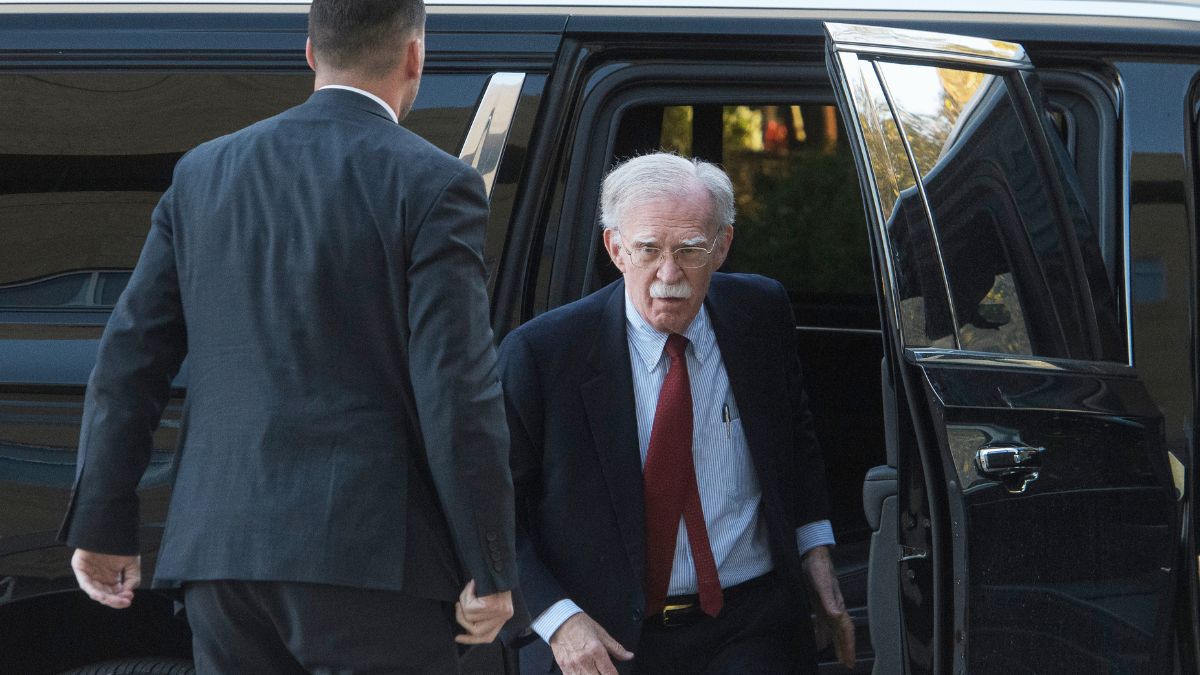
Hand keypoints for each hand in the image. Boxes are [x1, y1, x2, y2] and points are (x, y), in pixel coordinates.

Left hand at [71, 549, 139, 608]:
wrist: (112, 527)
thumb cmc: (121, 543)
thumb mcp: (133, 562)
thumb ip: (133, 578)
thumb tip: (128, 592)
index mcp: (111, 577)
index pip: (115, 593)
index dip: (121, 598)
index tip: (130, 598)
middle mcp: (100, 577)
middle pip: (105, 595)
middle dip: (115, 600)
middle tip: (125, 600)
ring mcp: (90, 574)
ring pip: (95, 591)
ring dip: (105, 598)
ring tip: (115, 599)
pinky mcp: (80, 568)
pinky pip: (85, 583)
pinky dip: (93, 590)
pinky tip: (100, 595)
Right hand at [454, 579, 512, 644]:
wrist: (499, 562)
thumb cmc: (494, 577)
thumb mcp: (491, 596)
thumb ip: (482, 611)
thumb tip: (465, 619)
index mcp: (504, 616)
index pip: (488, 637)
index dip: (471, 640)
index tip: (458, 637)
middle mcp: (504, 615)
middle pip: (476, 631)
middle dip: (462, 619)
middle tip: (458, 605)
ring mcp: (500, 611)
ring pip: (470, 617)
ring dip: (463, 602)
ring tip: (468, 589)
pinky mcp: (493, 605)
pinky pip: (470, 607)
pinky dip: (466, 595)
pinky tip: (471, 585)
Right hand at [548, 611, 632, 674]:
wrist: (560, 621)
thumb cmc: (581, 625)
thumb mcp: (602, 633)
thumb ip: (616, 648)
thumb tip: (629, 656)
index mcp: (596, 650)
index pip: (610, 673)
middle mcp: (584, 660)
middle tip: (606, 673)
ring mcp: (573, 666)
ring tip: (596, 673)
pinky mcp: (563, 668)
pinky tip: (585, 674)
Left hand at [802, 545, 855, 668]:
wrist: (811, 551)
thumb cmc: (818, 564)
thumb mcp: (821, 582)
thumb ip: (829, 599)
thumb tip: (836, 615)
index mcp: (837, 604)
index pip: (845, 629)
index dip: (848, 645)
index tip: (849, 660)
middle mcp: (834, 606)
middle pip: (842, 631)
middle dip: (845, 648)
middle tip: (847, 663)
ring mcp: (827, 604)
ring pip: (834, 628)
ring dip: (837, 642)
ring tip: (838, 655)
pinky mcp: (818, 601)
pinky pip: (823, 621)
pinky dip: (823, 632)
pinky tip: (819, 638)